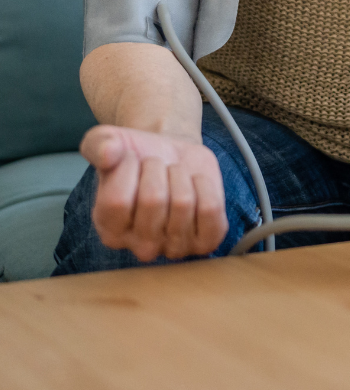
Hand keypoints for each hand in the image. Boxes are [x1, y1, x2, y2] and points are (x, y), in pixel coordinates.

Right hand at [81, 124, 227, 261]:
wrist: (171, 155)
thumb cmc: (136, 156)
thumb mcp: (107, 142)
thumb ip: (98, 145)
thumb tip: (107, 152)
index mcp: (110, 230)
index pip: (117, 201)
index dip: (128, 167)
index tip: (130, 159)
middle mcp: (141, 248)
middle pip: (153, 200)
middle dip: (157, 168)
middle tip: (156, 168)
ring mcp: (175, 248)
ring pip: (183, 202)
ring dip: (181, 174)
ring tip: (174, 176)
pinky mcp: (205, 241)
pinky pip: (210, 209)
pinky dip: (206, 186)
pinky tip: (194, 184)